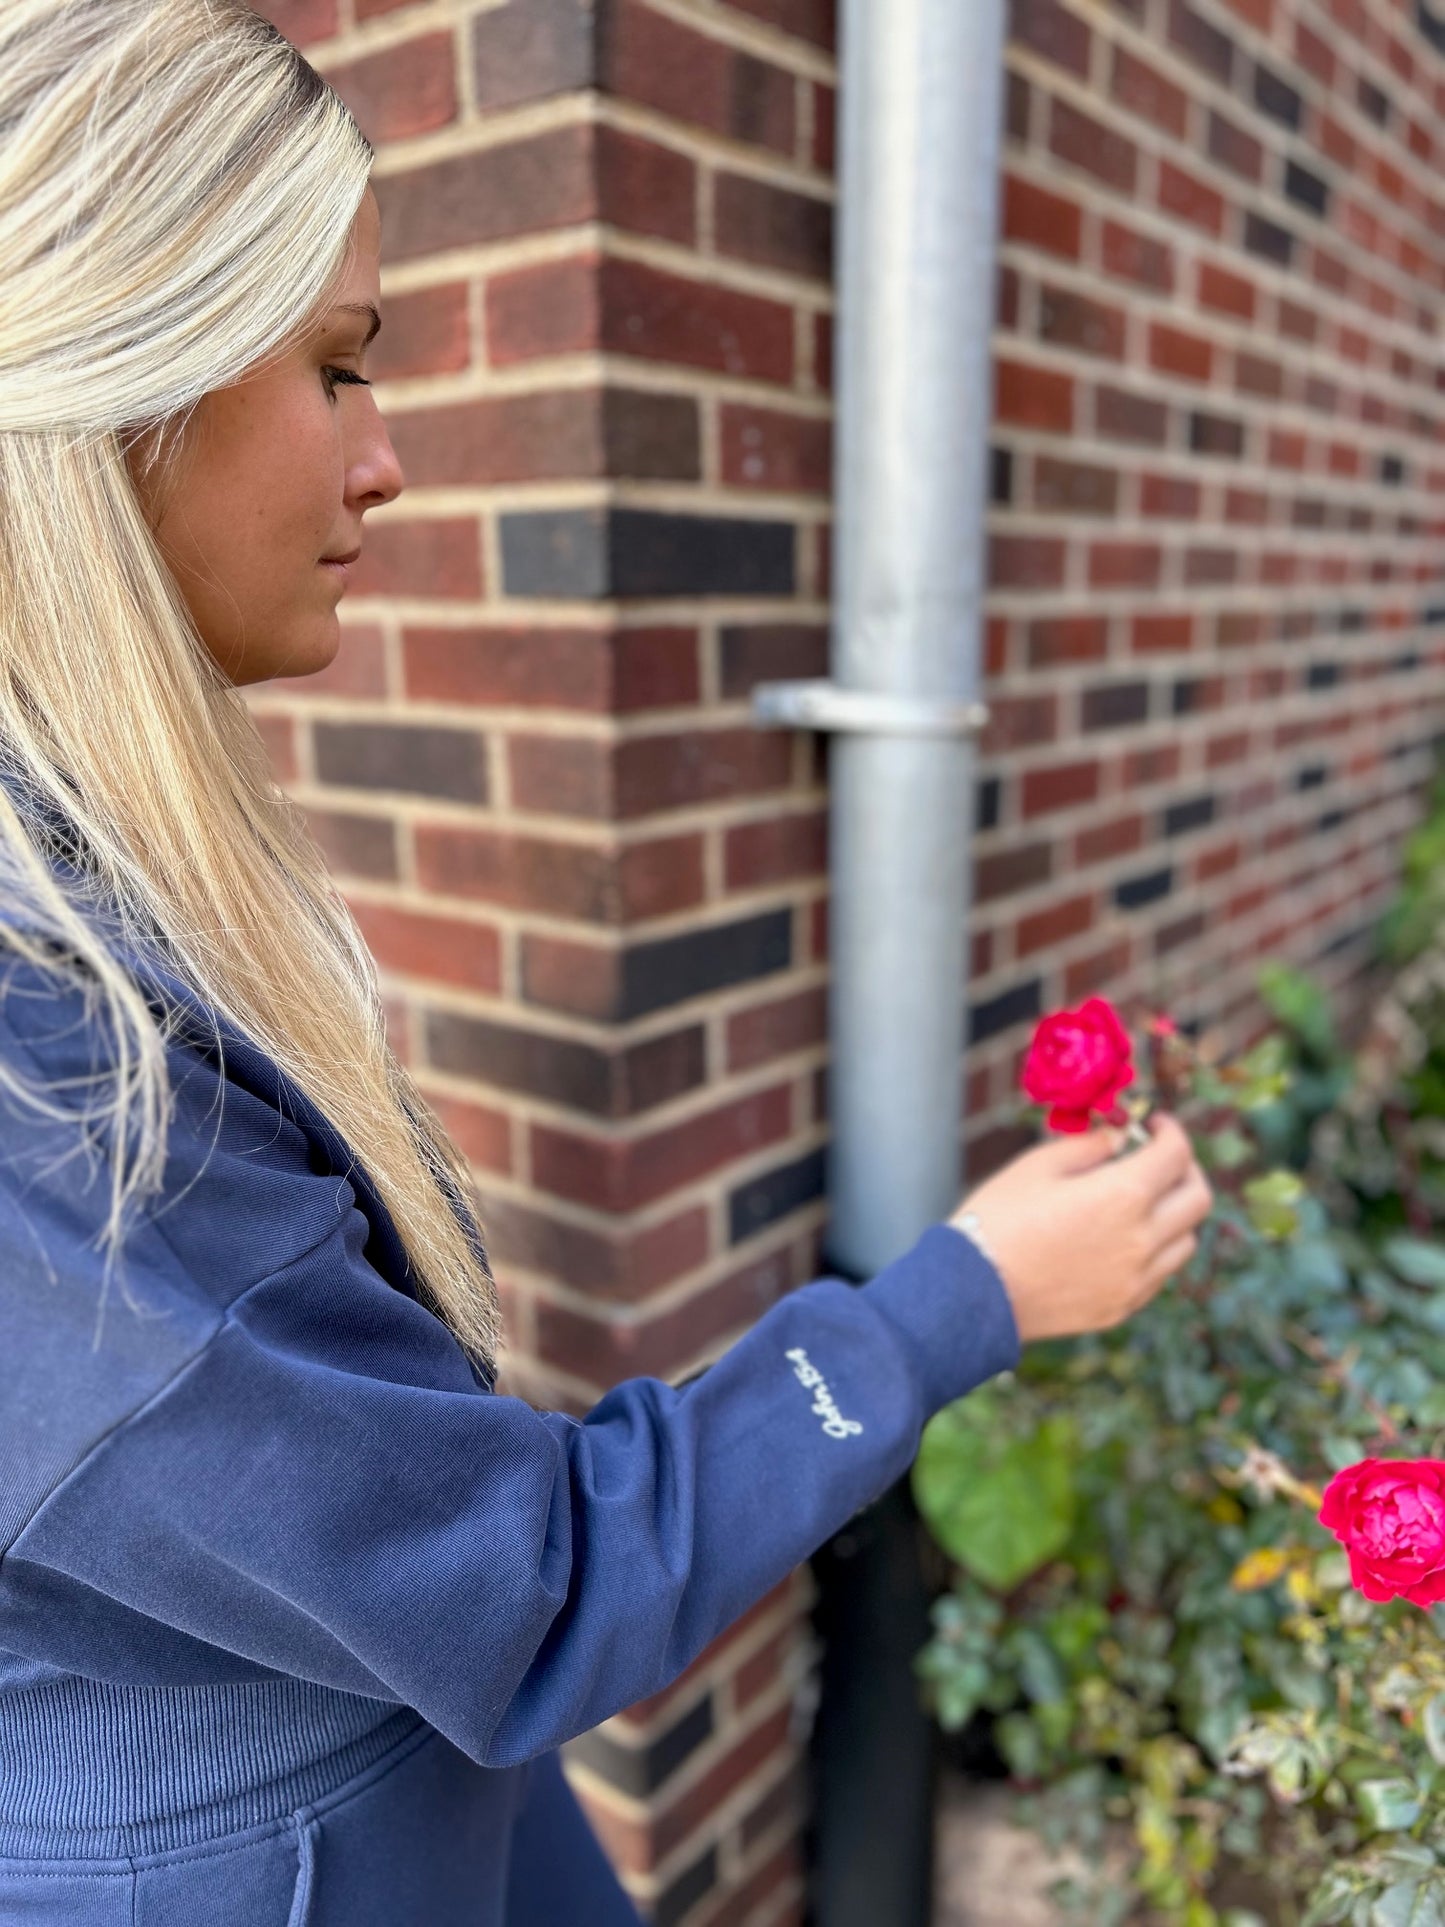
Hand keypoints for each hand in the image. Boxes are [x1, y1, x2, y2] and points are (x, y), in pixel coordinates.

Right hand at [949, 1111, 1212, 1342]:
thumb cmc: (998, 1218)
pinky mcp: (1123, 1307)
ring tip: (1140, 1201)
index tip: (1154, 1123)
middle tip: (1158, 1158)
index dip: (1171, 1130)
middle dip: (1185, 1169)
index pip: (1176, 1154)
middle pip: (1198, 1198)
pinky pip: (1160, 1273)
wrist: (971, 1292)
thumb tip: (1120, 1137)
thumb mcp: (1038, 1166)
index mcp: (1124, 1195)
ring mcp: (1136, 1279)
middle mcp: (1142, 1239)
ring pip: (1186, 1240)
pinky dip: (1155, 1249)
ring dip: (1173, 1213)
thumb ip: (1090, 1146)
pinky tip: (1121, 1238)